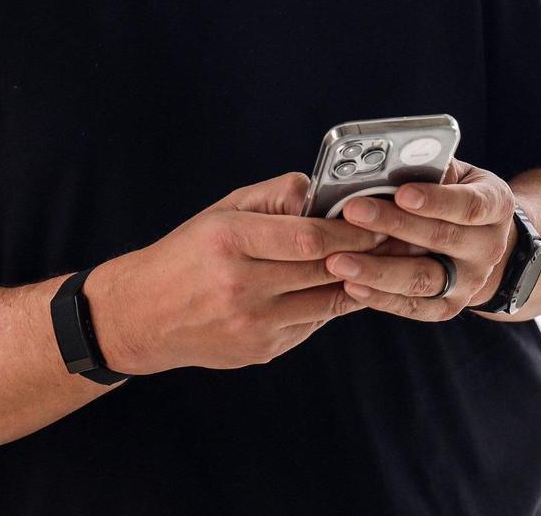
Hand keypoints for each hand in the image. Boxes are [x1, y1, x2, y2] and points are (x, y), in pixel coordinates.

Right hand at [92, 172, 386, 375]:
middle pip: (323, 269)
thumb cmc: (187, 252)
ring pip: (325, 301)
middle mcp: (240, 285)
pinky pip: (311, 323)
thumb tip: (321, 190)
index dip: (349, 229)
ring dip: (359, 281)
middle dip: (365, 252)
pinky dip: (330, 303)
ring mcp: (252, 324)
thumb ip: (274, 196)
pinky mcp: (260, 350)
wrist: (142, 315)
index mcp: (229, 241)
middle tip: (398, 236)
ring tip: (385, 261)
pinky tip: (346, 286)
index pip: (307, 237)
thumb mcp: (222, 210)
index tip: (376, 218)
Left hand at [322, 158, 517, 320]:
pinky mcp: (449, 307)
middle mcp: (488, 247)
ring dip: (378, 270)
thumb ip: (428, 168)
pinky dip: (381, 298)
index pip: (469, 204)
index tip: (401, 192)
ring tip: (338, 260)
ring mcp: (471, 282)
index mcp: (496, 206)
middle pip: (440, 238)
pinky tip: (351, 285)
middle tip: (352, 211)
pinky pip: (414, 306)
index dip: (436, 200)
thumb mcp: (455, 174)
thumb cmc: (454, 193)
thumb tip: (384, 164)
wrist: (482, 241)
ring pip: (424, 279)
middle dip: (392, 224)